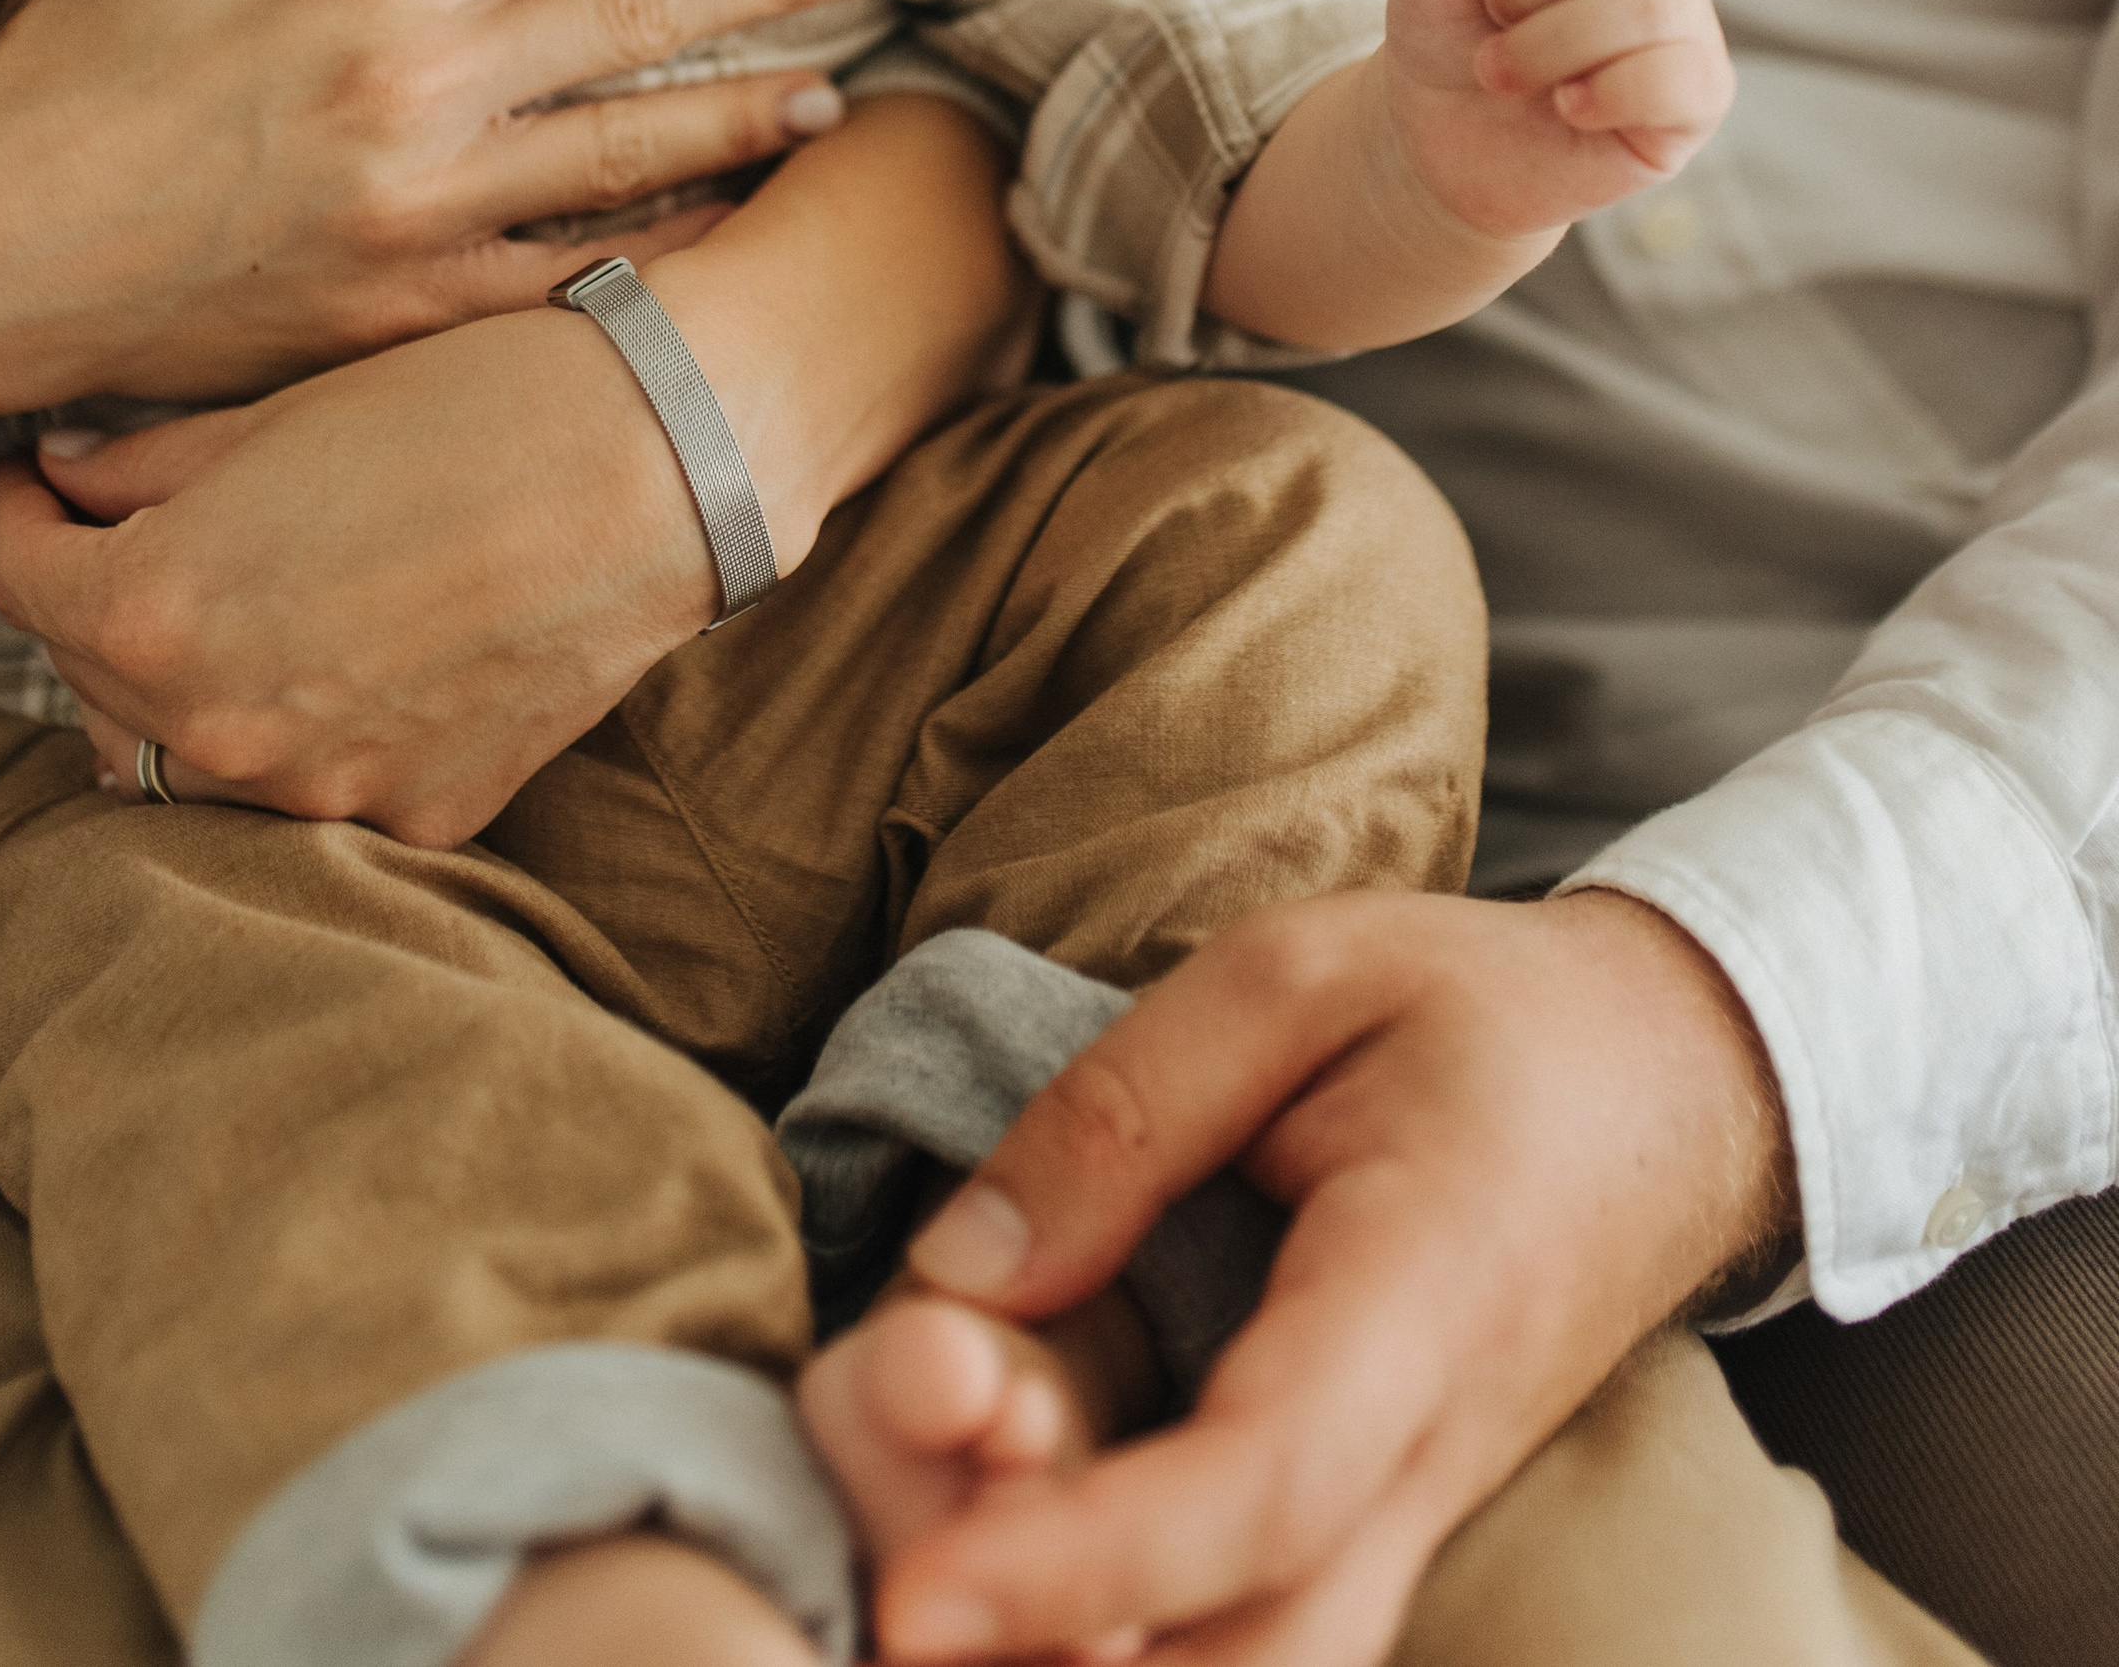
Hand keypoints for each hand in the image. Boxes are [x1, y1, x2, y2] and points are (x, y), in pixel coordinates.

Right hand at [0, 0, 904, 418]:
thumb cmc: (64, 47)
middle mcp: (425, 79)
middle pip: (648, 7)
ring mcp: (426, 203)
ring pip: (634, 149)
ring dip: (749, 113)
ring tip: (840, 90)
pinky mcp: (407, 304)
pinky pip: (565, 276)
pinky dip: (656, 251)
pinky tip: (728, 228)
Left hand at [0, 92, 1021, 838]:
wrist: (669, 457)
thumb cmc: (476, 397)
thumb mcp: (281, 413)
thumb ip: (147, 469)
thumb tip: (64, 481)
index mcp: (158, 616)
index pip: (22, 583)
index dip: (17, 514)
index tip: (36, 476)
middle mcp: (222, 734)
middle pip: (98, 678)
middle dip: (99, 595)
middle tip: (128, 522)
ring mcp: (327, 791)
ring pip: (196, 754)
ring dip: (188, 679)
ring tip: (237, 589)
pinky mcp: (426, 810)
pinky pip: (318, 783)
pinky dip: (306, 723)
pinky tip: (350, 642)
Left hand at [872, 891, 1797, 1666]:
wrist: (1677, 1084)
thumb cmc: (1481, 1014)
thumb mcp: (1295, 974)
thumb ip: (1120, 1112)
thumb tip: (956, 1273)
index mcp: (1426, 1298)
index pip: (1263, 1482)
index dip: (1087, 1558)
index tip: (919, 1593)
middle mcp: (1434, 1455)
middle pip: (1269, 1659)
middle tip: (893, 1607)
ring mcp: (1421, 1515)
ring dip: (1096, 1664)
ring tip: (933, 1596)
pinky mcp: (1387, 1528)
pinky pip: (1271, 1636)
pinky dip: (1142, 1642)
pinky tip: (1016, 1593)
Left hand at [1382, 0, 1732, 245]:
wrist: (1431, 135)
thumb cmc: (1449, 24)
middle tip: (1496, 14)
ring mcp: (1685, 27)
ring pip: (1649, 7)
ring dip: (1544, 45)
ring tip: (1504, 71)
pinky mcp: (1695, 102)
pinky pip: (1675, 79)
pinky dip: (1601, 93)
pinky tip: (1566, 106)